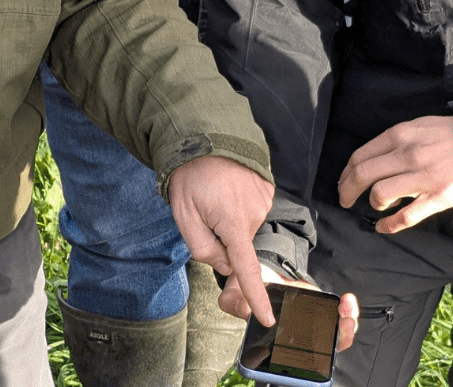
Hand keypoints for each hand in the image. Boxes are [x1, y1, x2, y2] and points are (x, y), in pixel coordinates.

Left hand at [166, 155, 275, 325]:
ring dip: (229, 220)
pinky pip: (251, 209)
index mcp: (234, 224)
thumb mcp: (185, 217)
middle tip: (204, 213)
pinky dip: (238, 206)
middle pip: (238, 245)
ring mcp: (264, 199)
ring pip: (244, 227)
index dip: (257, 296)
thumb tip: (225, 264)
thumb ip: (204, 249)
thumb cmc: (191, 176)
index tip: (267, 316)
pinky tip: (227, 189)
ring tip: (214, 195)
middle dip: (222, 238)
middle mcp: (255, 213)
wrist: (206, 136)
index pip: (248, 269)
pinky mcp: (267, 189)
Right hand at [218, 265, 359, 351]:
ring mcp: (310, 325)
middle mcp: (295, 338)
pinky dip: (348, 310)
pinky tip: (345, 300)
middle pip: (323, 352)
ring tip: (345, 309)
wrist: (261, 269)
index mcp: (275, 342)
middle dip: (338, 340)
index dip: (309, 364)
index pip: (293, 361)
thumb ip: (234, 302)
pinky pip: (339, 317)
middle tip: (342, 325)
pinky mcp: (320, 309)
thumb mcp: (235, 292)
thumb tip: (246, 310)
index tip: (319, 352)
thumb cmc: (247, 288)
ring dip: (347, 325)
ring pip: (335, 337)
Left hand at [338, 115, 452, 232]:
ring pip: (380, 195)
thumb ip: (394, 140)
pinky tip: (382, 227)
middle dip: (347, 191)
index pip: (360, 156)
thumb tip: (370, 159)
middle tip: (345, 200)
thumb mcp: (418, 126)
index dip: (346, 173)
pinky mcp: (438, 197)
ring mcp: (423, 178)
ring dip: (373, 203)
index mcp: (400, 135)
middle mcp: (408, 155)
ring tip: (380, 204)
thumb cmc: (449, 135)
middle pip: (362, 175)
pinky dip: (389, 225)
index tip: (343, 182)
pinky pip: (406, 216)